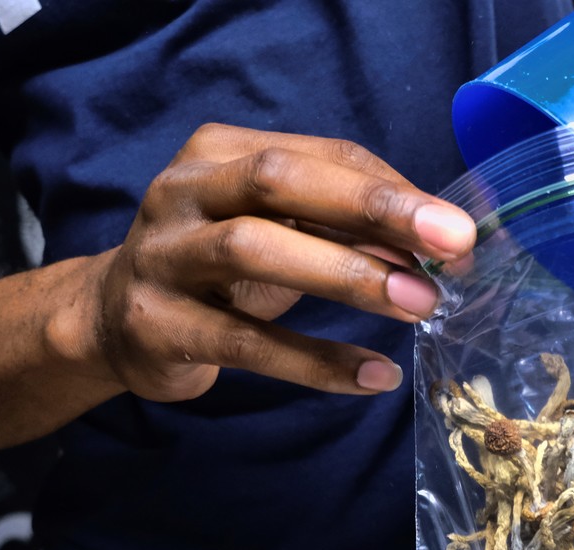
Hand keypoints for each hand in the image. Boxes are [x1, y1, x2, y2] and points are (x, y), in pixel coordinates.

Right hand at [93, 123, 475, 401]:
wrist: (115, 321)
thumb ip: (347, 227)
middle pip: (282, 181)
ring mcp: (162, 255)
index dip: (396, 191)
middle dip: (374, 209)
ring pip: (255, 249)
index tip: (459, 230)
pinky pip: (246, 343)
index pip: (324, 155)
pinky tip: (375, 374)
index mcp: (223, 151)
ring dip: (348, 276)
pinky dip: (315, 360)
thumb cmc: (221, 265)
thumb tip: (440, 248)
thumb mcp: (280, 229)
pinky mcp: (155, 324)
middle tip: (452, 245)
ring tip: (419, 305)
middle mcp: (184, 190)